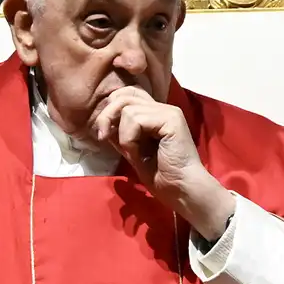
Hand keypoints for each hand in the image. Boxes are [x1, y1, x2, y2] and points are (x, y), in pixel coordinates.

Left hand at [94, 87, 234, 239]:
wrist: (180, 189)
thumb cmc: (160, 175)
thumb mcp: (132, 150)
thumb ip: (120, 133)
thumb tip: (102, 121)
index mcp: (155, 113)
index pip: (127, 94)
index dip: (111, 109)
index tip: (105, 134)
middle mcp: (163, 108)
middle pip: (124, 95)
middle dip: (107, 116)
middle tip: (103, 137)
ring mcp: (169, 112)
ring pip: (128, 109)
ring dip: (122, 134)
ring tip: (132, 152)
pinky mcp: (171, 119)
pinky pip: (136, 120)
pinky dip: (129, 138)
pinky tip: (138, 153)